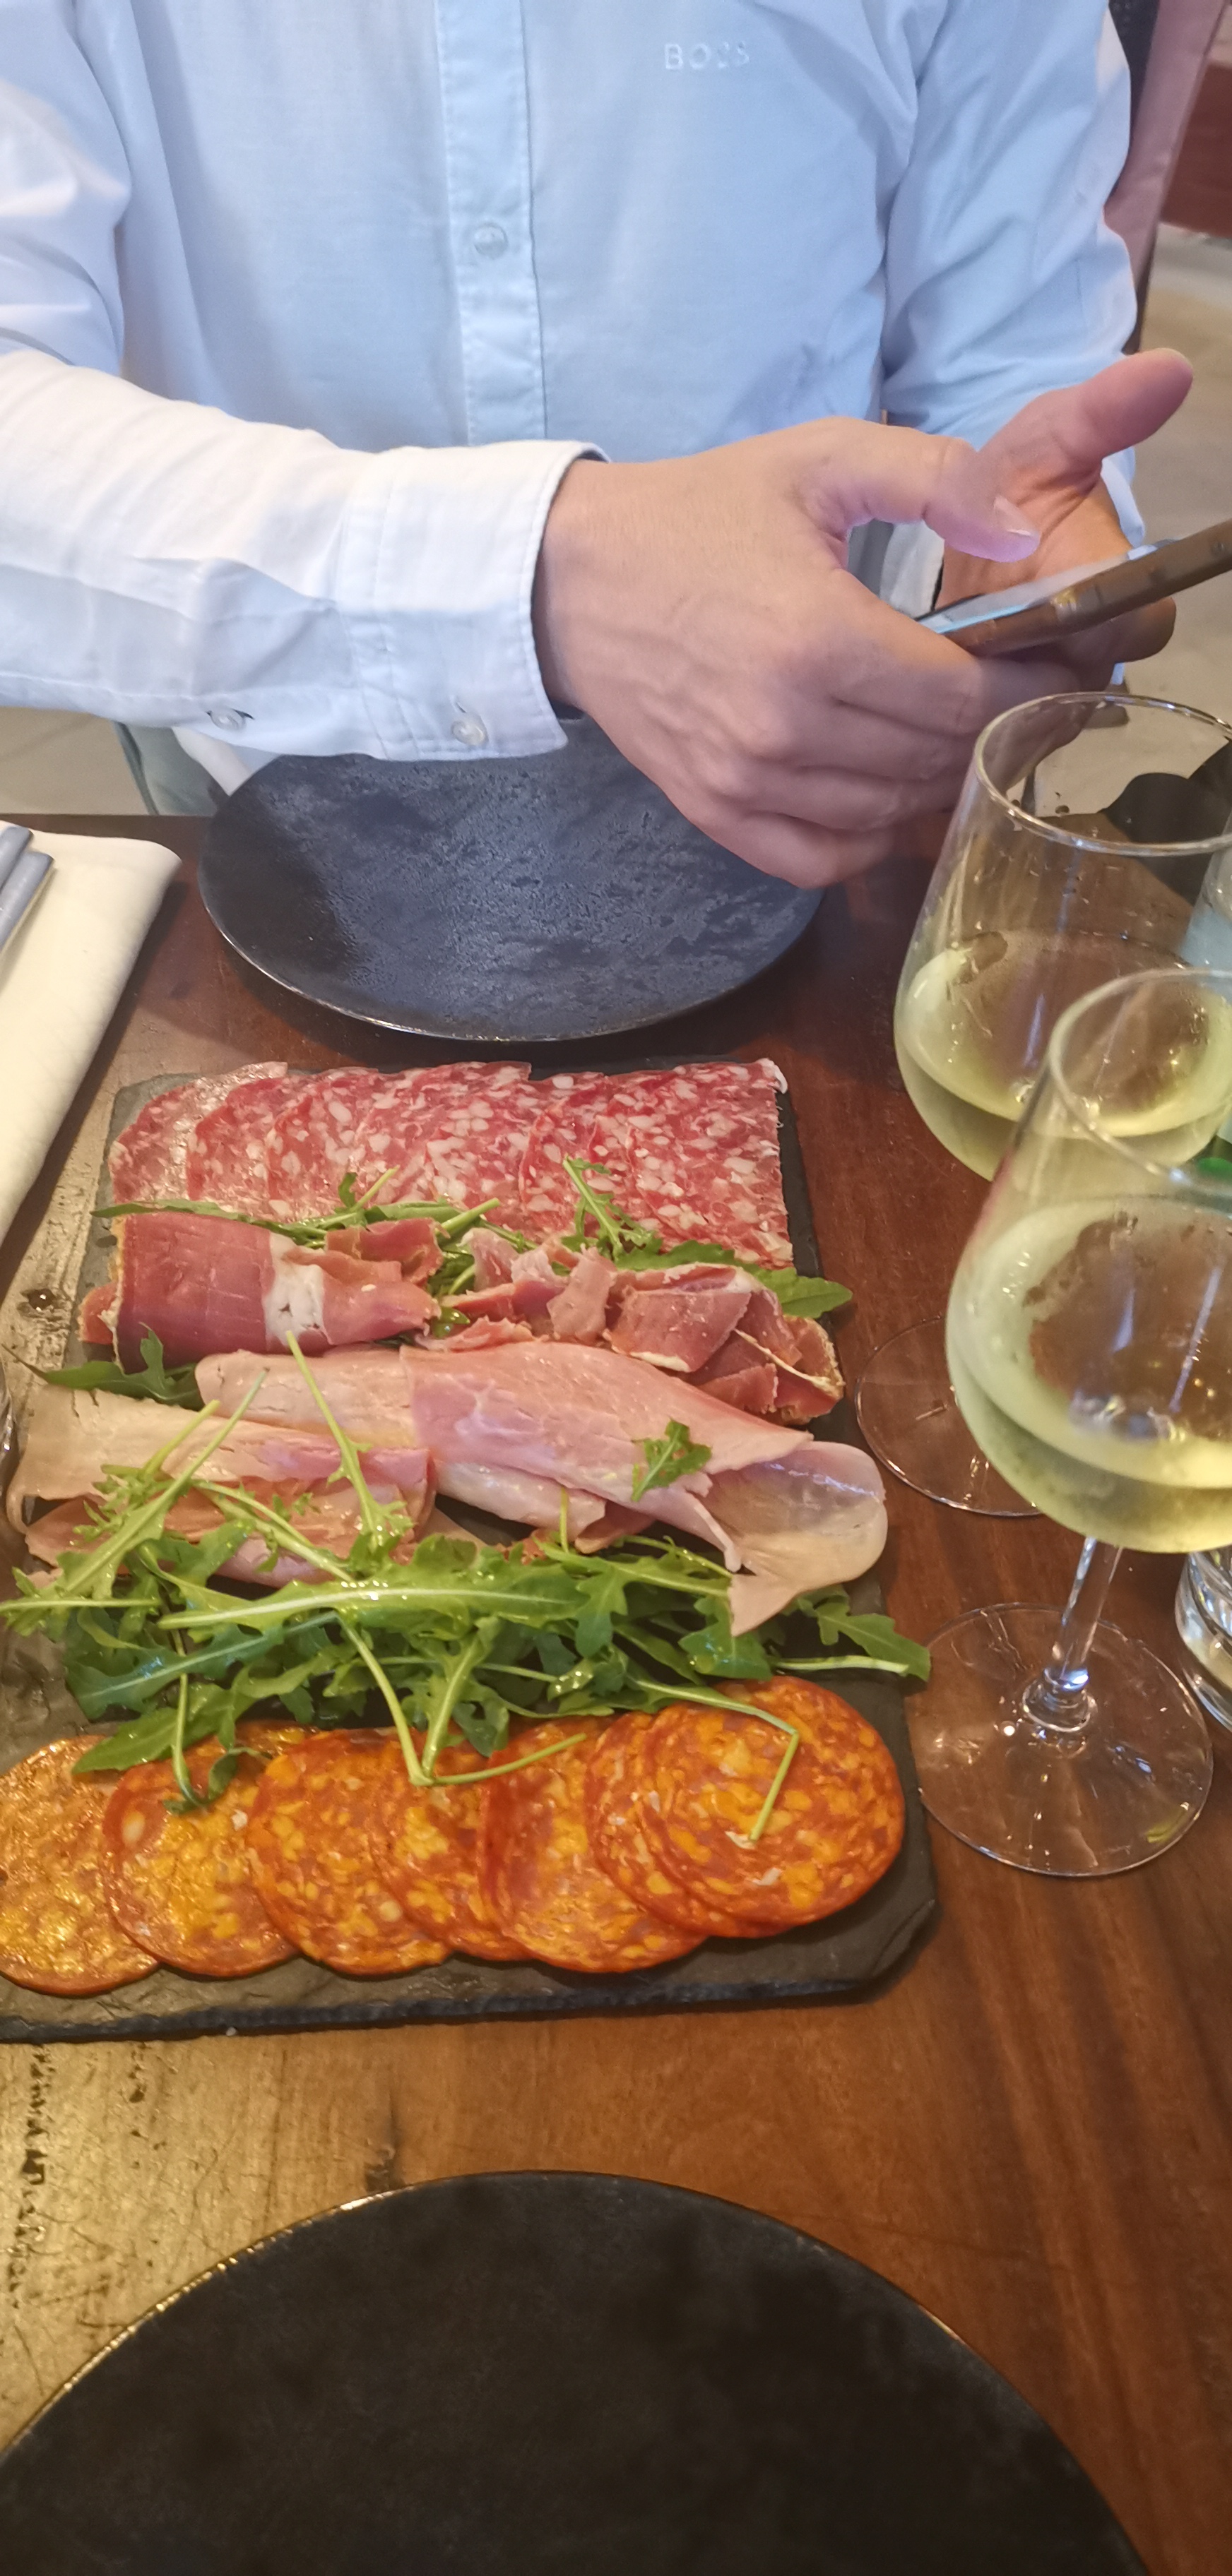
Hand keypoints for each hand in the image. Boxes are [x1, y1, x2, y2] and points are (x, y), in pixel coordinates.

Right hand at [533, 350, 1191, 887]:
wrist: (569, 579)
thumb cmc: (698, 514)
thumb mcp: (818, 459)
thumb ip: (934, 478)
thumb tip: (1023, 536)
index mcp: (817, 637)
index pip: (964, 696)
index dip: (1026, 685)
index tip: (1050, 662)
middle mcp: (783, 726)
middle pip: (934, 758)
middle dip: (989, 728)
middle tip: (1010, 693)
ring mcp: (746, 780)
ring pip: (888, 812)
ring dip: (933, 779)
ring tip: (949, 732)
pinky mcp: (716, 813)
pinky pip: (824, 859)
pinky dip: (869, 837)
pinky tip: (885, 790)